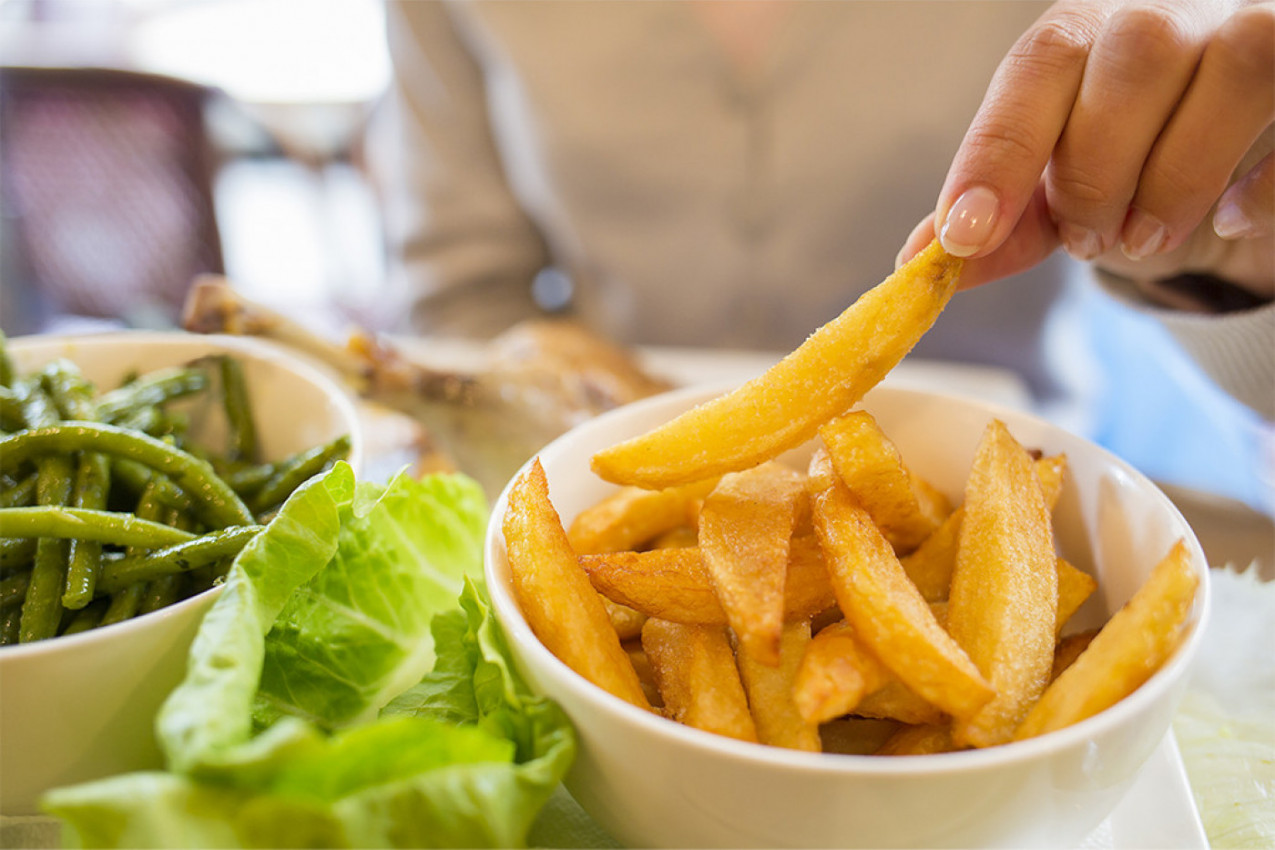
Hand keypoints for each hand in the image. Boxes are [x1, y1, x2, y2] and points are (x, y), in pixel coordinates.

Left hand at [898, 0, 1273, 302]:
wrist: (1223, 139)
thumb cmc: (1124, 154)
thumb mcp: (1053, 189)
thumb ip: (998, 220)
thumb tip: (919, 264)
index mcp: (1087, 32)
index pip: (1039, 64)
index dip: (999, 151)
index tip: (964, 232)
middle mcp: (1171, 11)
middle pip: (1137, 54)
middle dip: (1099, 169)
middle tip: (1087, 238)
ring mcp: (1251, 30)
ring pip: (1236, 63)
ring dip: (1180, 172)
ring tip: (1143, 238)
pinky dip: (1266, 183)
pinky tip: (1232, 221)